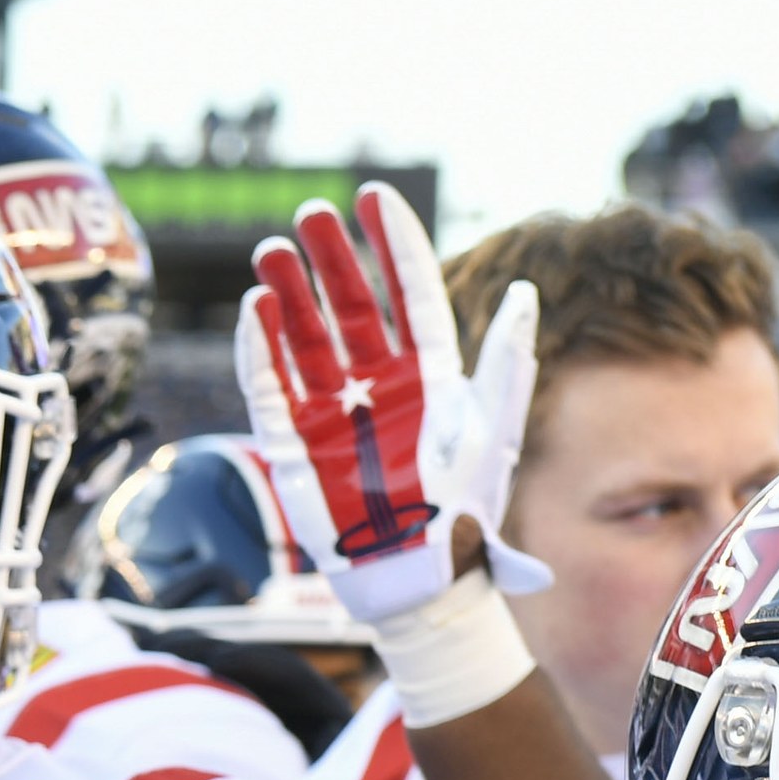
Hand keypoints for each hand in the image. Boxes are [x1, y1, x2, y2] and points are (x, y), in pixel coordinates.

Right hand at [236, 182, 545, 627]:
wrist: (420, 583)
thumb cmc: (465, 514)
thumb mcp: (493, 434)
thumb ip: (504, 364)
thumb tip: (524, 292)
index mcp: (430, 377)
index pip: (408, 294)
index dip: (391, 244)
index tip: (373, 197)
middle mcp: (378, 388)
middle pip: (349, 309)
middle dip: (331, 260)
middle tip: (311, 214)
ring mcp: (333, 416)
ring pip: (304, 340)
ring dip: (288, 294)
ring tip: (272, 251)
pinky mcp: (295, 449)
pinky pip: (270, 390)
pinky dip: (260, 351)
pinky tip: (255, 310)